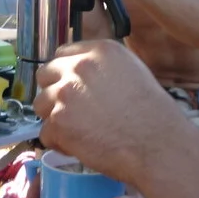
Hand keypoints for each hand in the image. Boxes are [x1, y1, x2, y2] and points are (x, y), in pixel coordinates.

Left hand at [32, 40, 196, 185]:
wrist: (158, 144)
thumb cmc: (153, 114)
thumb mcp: (133, 71)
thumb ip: (103, 67)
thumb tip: (84, 75)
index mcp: (99, 51)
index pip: (63, 53)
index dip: (65, 73)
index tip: (70, 86)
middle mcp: (78, 68)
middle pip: (45, 74)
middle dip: (54, 92)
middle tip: (70, 110)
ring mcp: (65, 95)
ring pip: (41, 104)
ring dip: (54, 117)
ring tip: (77, 131)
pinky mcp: (59, 123)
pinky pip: (45, 133)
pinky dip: (59, 142)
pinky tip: (79, 146)